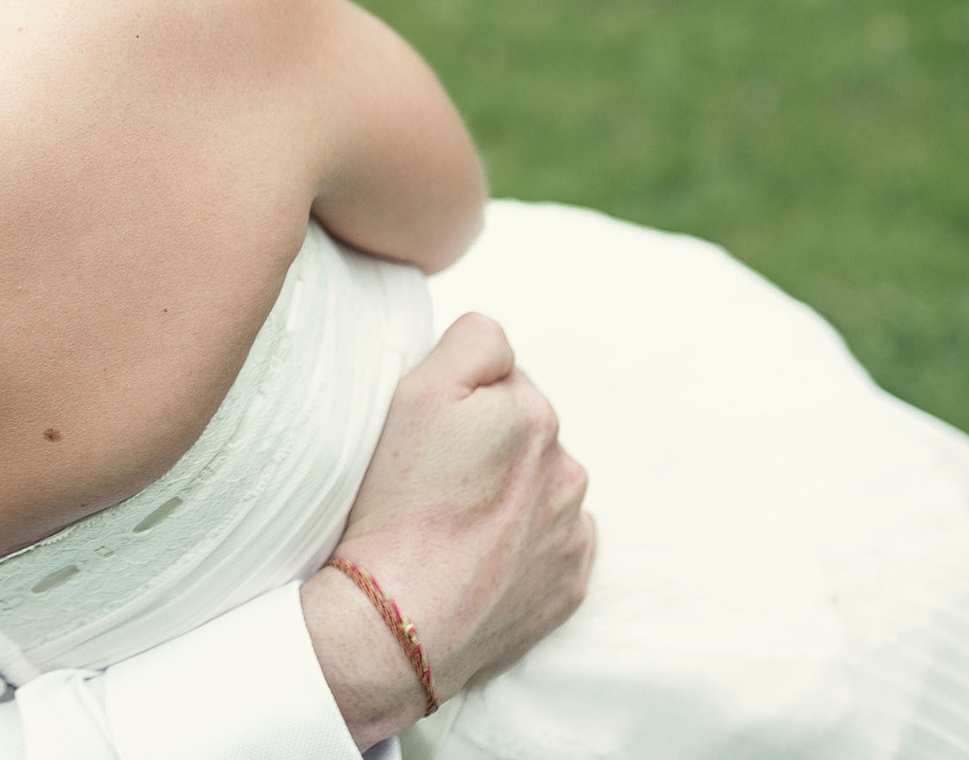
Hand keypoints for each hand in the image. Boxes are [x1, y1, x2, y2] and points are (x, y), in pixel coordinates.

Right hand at [301, 312, 593, 746]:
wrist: (398, 624)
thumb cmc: (396, 506)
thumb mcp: (414, 394)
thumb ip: (472, 344)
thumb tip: (499, 344)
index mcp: (529, 411)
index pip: (492, 362)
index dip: (452, 389)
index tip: (426, 428)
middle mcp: (565, 464)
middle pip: (519, 422)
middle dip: (486, 438)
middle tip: (432, 478)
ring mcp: (572, 525)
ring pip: (537, 480)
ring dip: (506, 488)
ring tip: (452, 522)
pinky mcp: (571, 579)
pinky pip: (552, 538)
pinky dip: (523, 541)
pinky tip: (480, 556)